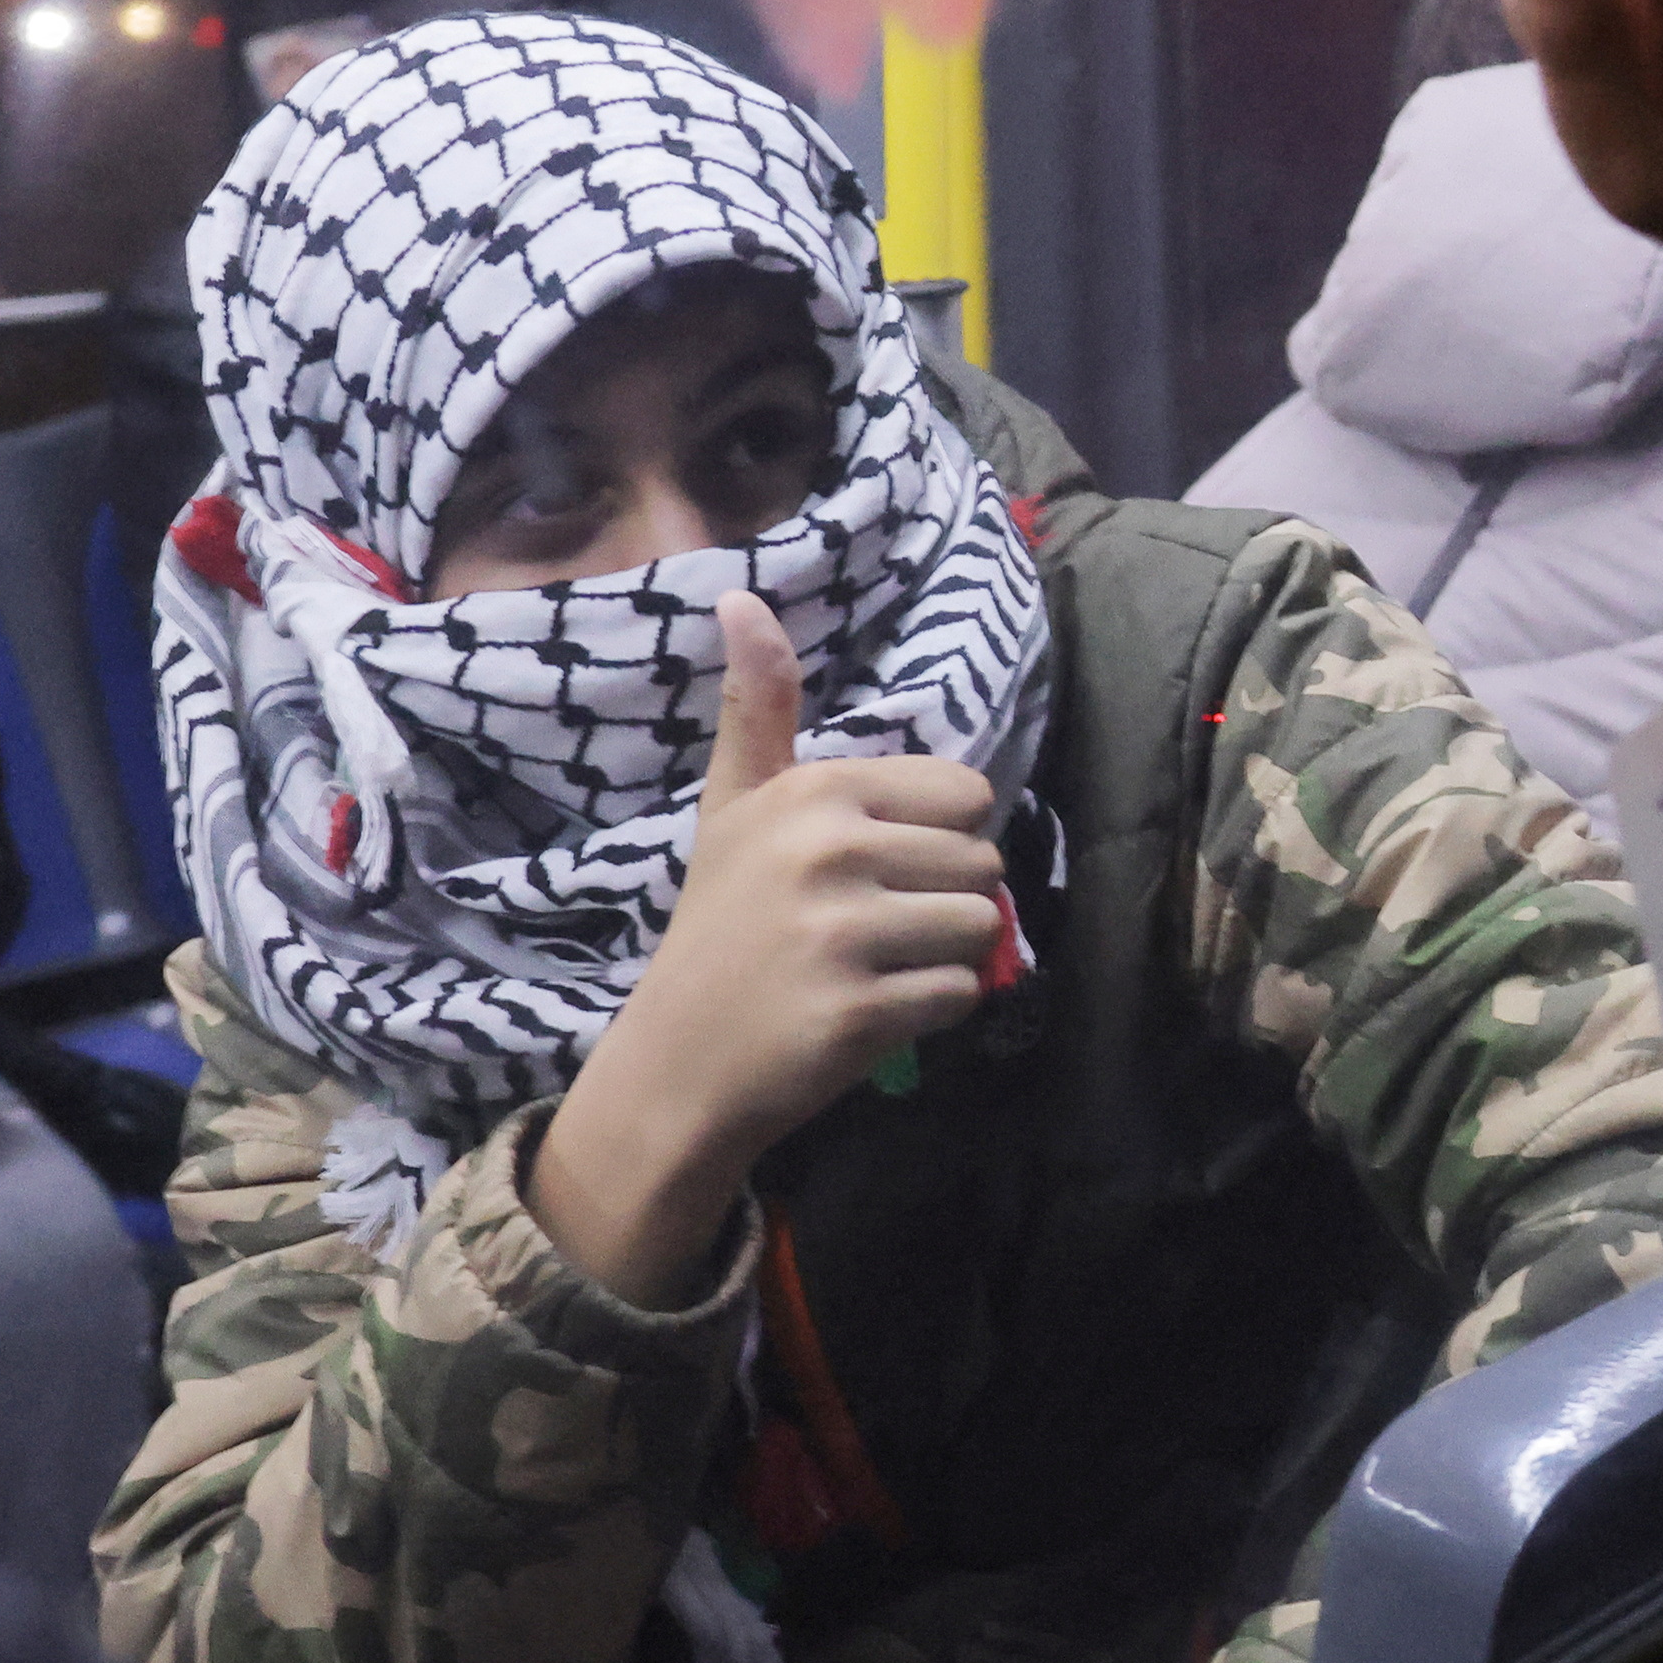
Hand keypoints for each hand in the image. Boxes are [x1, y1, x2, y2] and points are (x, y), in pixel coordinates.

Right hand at [531, 595, 1002, 1307]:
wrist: (678, 1064)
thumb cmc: (720, 929)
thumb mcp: (733, 808)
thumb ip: (758, 708)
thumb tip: (741, 597)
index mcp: (816, 790)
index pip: (968, 793)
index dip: (933, 839)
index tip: (866, 871)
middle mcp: (831, 850)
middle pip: (984, 862)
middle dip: (940, 901)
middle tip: (864, 931)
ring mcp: (845, 933)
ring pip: (984, 926)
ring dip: (941, 957)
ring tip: (869, 970)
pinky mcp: (861, 1011)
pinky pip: (963, 992)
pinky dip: (931, 1011)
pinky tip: (867, 1015)